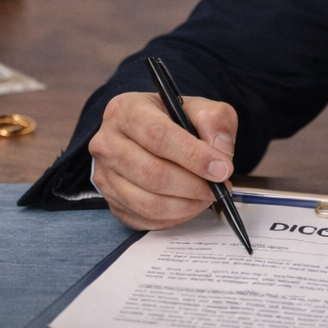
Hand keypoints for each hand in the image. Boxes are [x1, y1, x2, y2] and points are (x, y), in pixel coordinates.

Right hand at [88, 91, 237, 229]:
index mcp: (126, 110)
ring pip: (148, 202)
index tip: (222, 168)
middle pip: (152, 173)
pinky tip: (189, 204)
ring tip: (207, 196)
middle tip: (219, 187)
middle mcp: (107, 142)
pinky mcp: (112, 201)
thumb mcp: (199, 108)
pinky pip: (145, 219)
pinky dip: (174, 217)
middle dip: (193, 185)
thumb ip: (215, 121)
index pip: (158, 135)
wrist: (151, 136)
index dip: (194, 156)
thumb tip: (220, 152)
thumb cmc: (173, 120)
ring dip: (186, 205)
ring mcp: (105, 175)